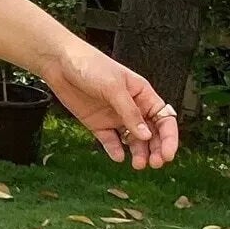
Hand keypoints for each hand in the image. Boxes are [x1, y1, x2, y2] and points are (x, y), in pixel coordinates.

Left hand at [37, 37, 179, 169]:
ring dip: (138, 153)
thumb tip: (146, 135)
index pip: (163, 118)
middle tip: (154, 163)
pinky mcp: (98, 124)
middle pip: (151, 133)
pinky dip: (115, 150)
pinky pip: (110, 141)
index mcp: (142, 94)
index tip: (168, 154)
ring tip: (138, 164)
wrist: (60, 64)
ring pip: (132, 140)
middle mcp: (131, 108)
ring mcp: (115, 117)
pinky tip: (118, 156)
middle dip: (156, 149)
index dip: (169, 137)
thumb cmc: (91, 65)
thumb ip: (130, 112)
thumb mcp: (114, 87)